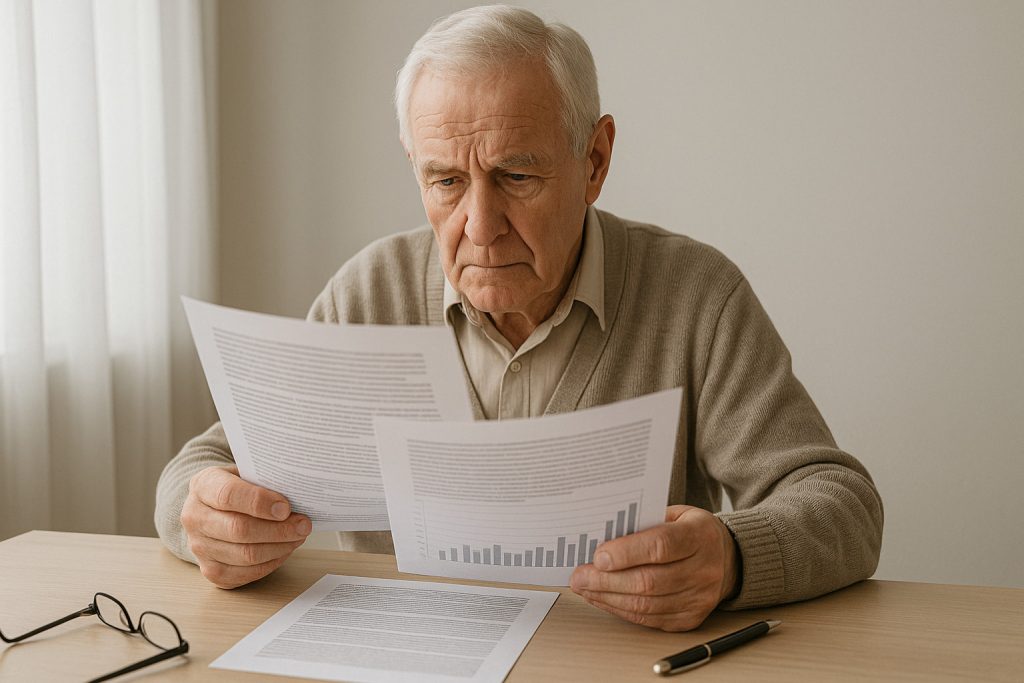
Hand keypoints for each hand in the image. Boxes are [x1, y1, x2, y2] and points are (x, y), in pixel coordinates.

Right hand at [180, 466, 311, 588]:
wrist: (212, 508)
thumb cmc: (238, 488)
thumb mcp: (246, 472)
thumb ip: (265, 480)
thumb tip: (299, 494)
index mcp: (203, 486)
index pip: (228, 495)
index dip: (259, 502)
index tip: (286, 507)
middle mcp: (194, 517)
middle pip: (238, 529)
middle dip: (278, 529)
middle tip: (303, 525)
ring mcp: (199, 547)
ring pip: (245, 555)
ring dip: (279, 547)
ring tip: (298, 536)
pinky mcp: (211, 570)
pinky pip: (246, 573)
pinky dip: (271, 563)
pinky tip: (284, 550)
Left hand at [569, 505, 738, 630]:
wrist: (728, 560)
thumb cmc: (691, 532)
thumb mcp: (675, 514)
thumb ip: (644, 523)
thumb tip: (601, 537)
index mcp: (699, 536)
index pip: (661, 546)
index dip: (626, 553)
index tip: (598, 556)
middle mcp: (703, 569)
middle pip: (649, 581)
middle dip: (606, 581)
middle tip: (579, 576)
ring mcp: (698, 598)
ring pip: (646, 604)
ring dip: (608, 598)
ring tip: (585, 588)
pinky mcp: (690, 619)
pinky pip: (649, 619)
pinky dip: (621, 610)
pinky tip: (603, 599)